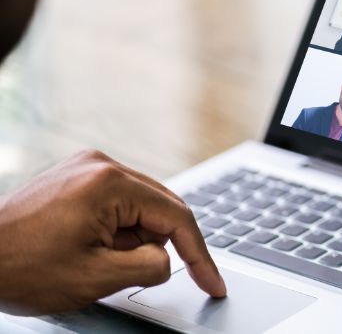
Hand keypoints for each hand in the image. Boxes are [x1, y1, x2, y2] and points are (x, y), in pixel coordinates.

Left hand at [0, 149, 225, 314]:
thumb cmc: (20, 269)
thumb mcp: (96, 278)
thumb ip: (149, 267)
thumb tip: (168, 260)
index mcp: (110, 184)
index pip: (176, 218)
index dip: (200, 255)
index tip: (213, 284)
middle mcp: (101, 165)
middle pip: (162, 207)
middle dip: (161, 245)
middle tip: (146, 277)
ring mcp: (87, 167)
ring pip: (141, 206)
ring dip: (135, 238)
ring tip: (97, 261)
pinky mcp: (76, 176)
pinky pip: (118, 202)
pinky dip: (119, 229)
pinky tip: (93, 248)